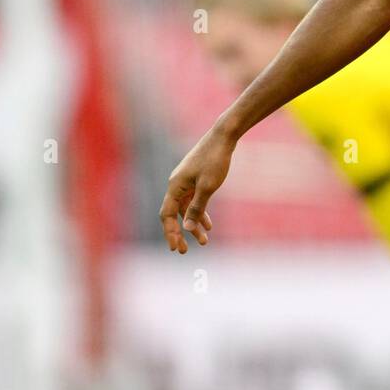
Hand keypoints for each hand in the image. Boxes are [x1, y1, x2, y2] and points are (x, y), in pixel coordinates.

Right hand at [159, 127, 234, 252]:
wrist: (223, 137)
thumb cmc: (215, 160)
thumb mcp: (208, 187)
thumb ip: (197, 208)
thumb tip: (187, 228)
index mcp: (175, 186)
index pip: (167, 215)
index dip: (170, 233)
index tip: (177, 248)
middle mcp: (176, 184)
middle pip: (174, 214)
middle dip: (180, 233)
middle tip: (186, 251)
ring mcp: (185, 181)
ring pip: (185, 209)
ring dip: (193, 224)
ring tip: (204, 241)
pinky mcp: (195, 178)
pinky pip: (193, 200)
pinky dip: (200, 212)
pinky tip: (209, 225)